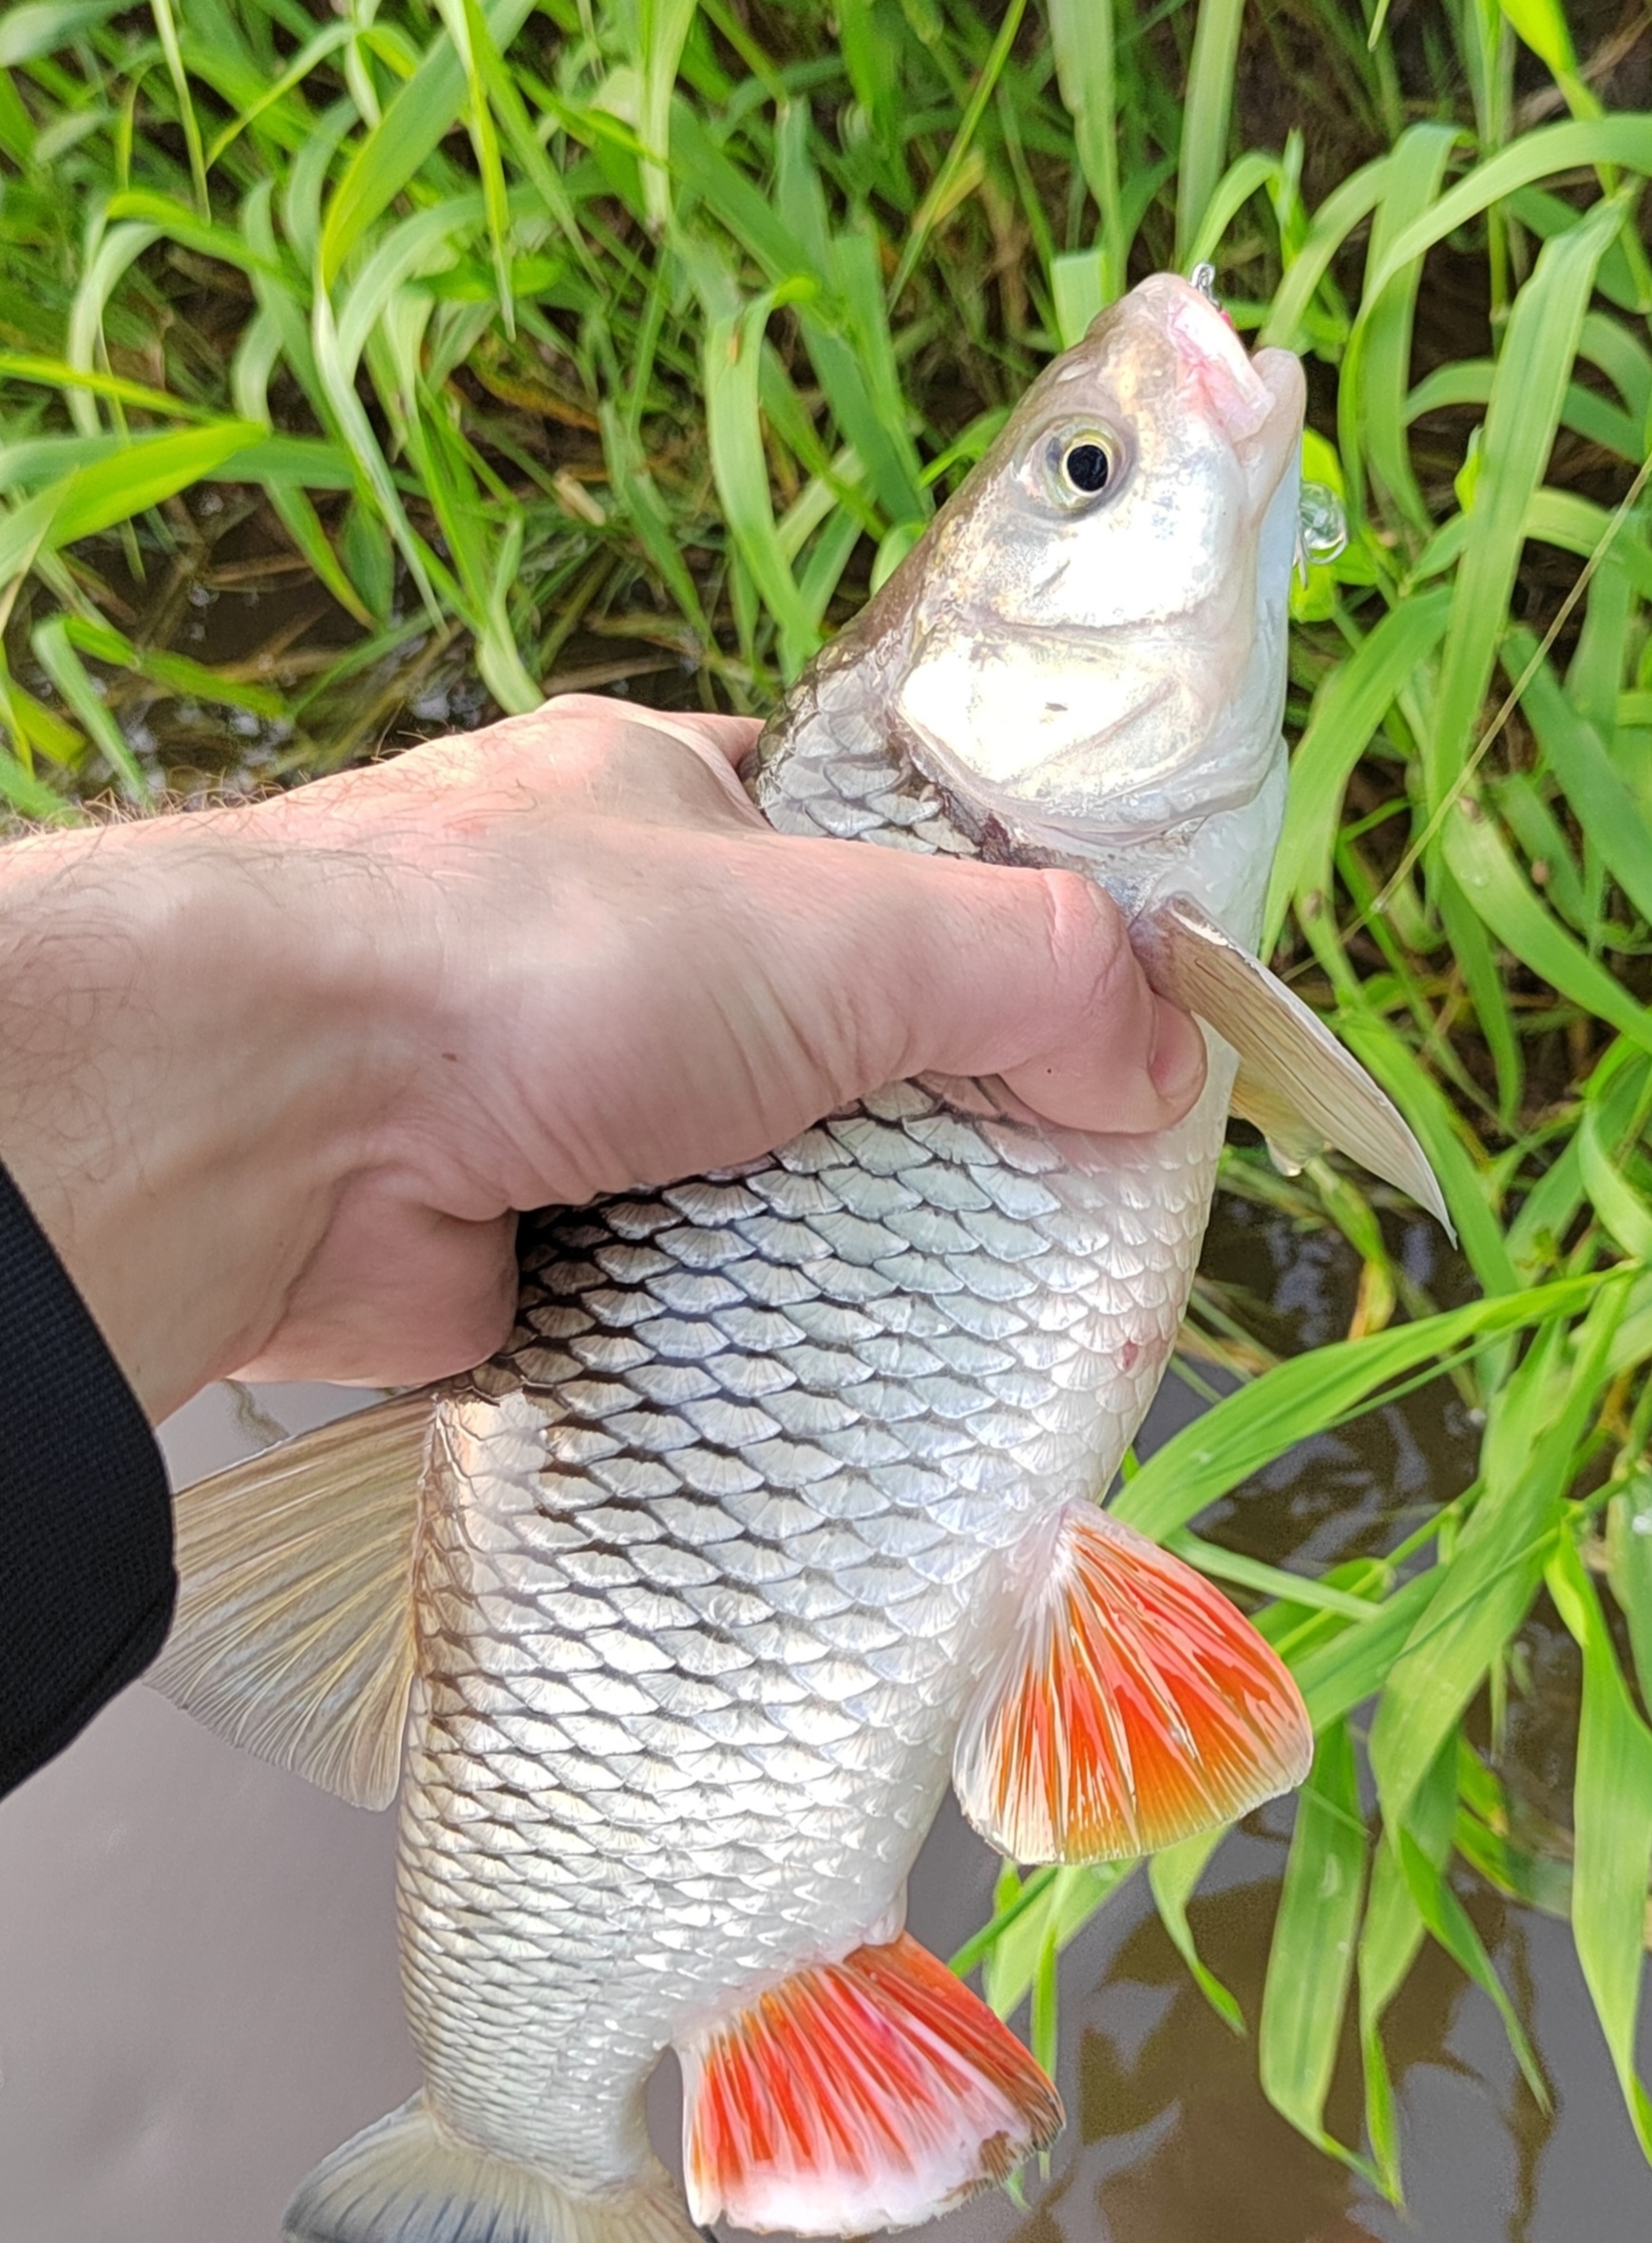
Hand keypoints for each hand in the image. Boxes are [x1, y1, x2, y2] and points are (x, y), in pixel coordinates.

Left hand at [0, 695, 1204, 1418]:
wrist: (272, 1126)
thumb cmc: (528, 958)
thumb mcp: (833, 923)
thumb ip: (1024, 968)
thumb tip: (1176, 1046)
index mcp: (665, 803)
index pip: (863, 848)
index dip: (978, 924)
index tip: (1083, 1020)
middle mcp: (608, 946)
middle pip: (826, 1032)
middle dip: (920, 1112)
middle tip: (1045, 1192)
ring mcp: (561, 1100)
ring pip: (758, 1172)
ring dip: (838, 1235)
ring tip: (972, 1299)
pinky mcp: (531, 1247)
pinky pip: (685, 1290)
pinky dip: (749, 1327)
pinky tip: (840, 1367)